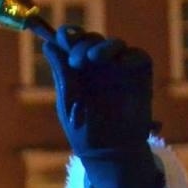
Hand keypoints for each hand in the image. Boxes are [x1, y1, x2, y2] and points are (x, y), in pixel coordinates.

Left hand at [41, 27, 157, 187]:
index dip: (68, 35)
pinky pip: (138, 56)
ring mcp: (119, 69)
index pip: (72, 42)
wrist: (109, 153)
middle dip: (83, 43)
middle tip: (77, 60)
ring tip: (93, 58)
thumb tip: (48, 44)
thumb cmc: (85, 131)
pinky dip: (128, 57)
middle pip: (92, 39)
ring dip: (104, 46)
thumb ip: (62, 73)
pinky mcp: (139, 75)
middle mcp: (98, 66)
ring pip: (115, 44)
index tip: (62, 37)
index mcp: (77, 70)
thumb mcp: (68, 101)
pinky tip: (119, 65)